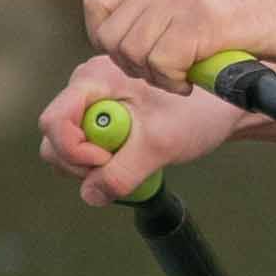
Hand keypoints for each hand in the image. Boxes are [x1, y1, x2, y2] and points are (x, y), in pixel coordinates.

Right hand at [35, 54, 247, 205]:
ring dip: (95, 165)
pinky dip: (105, 160)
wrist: (222, 105)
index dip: (75, 151)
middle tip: (124, 164)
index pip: (54, 122)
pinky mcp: (103, 115)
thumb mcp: (161, 144)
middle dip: (83, 163)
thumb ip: (122, 172)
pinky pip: (86, 146)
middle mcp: (86, 86)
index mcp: (94, 79)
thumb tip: (91, 195)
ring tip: (135, 159)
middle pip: (55, 138)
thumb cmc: (198, 111)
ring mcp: (93, 101)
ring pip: (68, 146)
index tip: (109, 160)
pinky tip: (135, 156)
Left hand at [79, 0, 275, 91]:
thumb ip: (165, 11)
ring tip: (183, 80)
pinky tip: (195, 83)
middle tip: (165, 76)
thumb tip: (123, 42)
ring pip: (133, 51)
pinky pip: (162, 62)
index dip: (105, 37)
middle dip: (132, 66)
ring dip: (155, 77)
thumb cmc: (262, 21)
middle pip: (111, 34)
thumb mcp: (202, 1)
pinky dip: (174, 82)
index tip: (132, 57)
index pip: (97, 3)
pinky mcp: (205, 19)